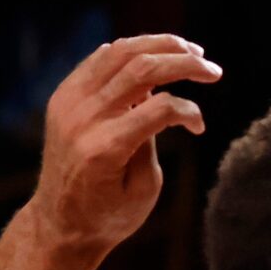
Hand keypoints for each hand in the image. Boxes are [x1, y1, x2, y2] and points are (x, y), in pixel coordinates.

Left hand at [26, 36, 218, 269]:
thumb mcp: (144, 189)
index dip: (190, 113)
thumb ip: (153, 139)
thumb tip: (161, 99)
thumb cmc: (108, 215)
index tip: (200, 128)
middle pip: (141, 69)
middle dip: (184, 62)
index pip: (160, 108)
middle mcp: (82, 119)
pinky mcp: (63, 96)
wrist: (57, 223)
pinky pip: (99, 60)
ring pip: (119, 52)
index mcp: (105, 149)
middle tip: (212, 69)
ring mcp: (68, 103)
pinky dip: (131, 52)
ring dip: (159, 45)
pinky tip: (155, 56)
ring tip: (189, 51)